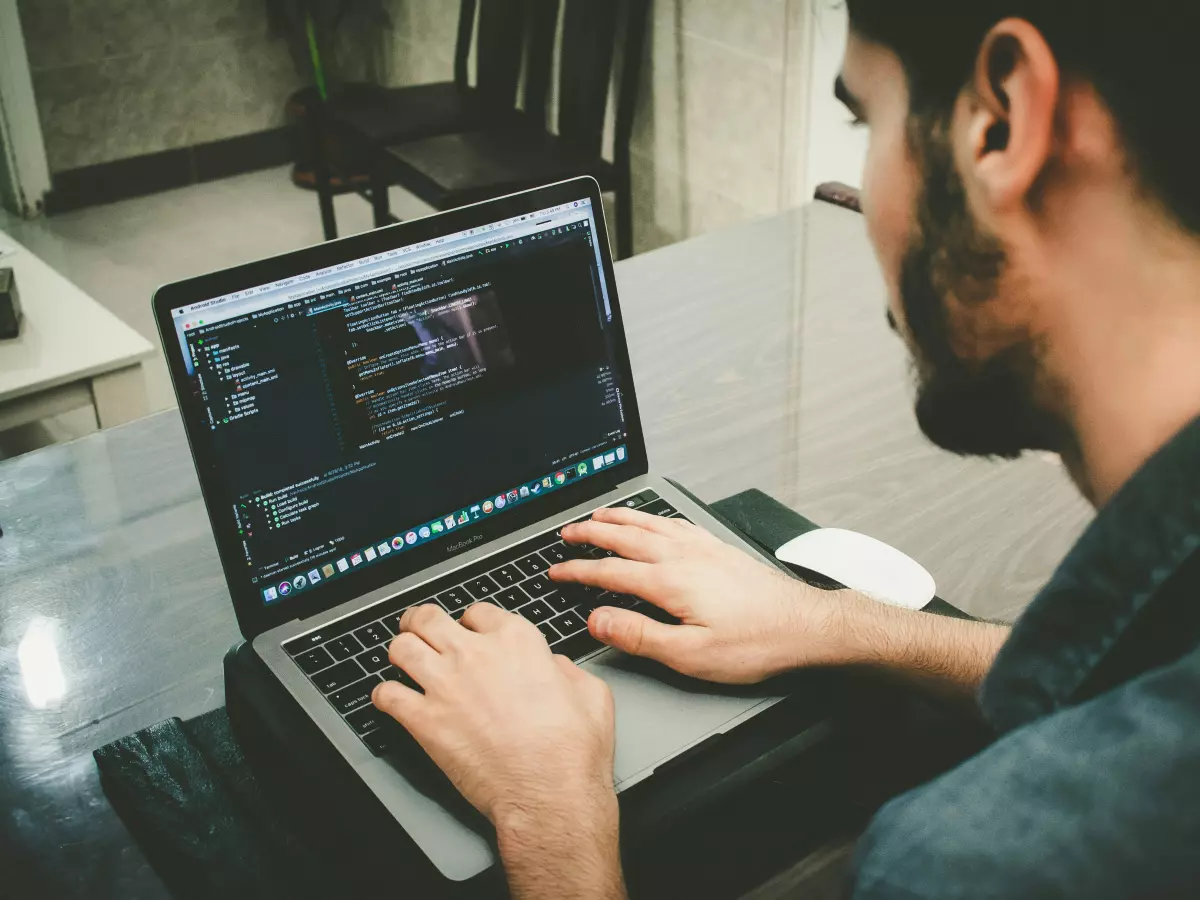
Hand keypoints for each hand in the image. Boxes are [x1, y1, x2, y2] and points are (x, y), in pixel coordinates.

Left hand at [371, 602, 616, 827]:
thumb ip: (566, 669)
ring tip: (402, 659)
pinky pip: (386, 695)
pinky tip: (390, 700)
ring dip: (400, 651)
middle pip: (428, 619)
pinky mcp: (424, 721)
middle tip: (418, 629)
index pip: (478, 612)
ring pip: (400, 647)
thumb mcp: (591, 693)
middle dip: (420, 622)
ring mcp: (445, 685)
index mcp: (516, 641)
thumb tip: (554, 666)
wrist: (549, 794)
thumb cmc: (573, 751)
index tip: (469, 631)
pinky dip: (384, 696)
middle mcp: (475, 654)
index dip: (471, 622)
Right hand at [550, 507, 850, 684]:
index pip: (610, 571)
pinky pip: (676, 524)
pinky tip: (653, 520)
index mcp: (670, 582)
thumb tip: (599, 621)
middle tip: (566, 532)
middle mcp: (683, 557)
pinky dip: (654, 518)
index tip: (556, 571)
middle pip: (625, 537)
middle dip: (591, 534)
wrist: (806, 626)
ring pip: (650, 524)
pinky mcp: (719, 550)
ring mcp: (703, 549)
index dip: (578, 571)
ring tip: (599, 515)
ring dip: (619, 518)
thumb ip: (640, 636)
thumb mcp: (691, 655)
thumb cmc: (755, 643)